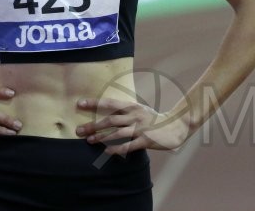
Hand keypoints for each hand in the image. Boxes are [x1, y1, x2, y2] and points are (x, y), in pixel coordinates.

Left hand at [75, 98, 189, 155]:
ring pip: (116, 133)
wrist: (175, 126)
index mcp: (132, 107)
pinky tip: (107, 151)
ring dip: (101, 137)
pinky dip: (116, 149)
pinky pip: (128, 146)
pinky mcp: (145, 141)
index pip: (110, 103)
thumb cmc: (154, 119)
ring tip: (89, 141)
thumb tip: (107, 114)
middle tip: (79, 130)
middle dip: (93, 125)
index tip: (79, 103)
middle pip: (109, 120)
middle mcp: (135, 116)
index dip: (94, 103)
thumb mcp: (140, 110)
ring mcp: (140, 129)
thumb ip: (125, 111)